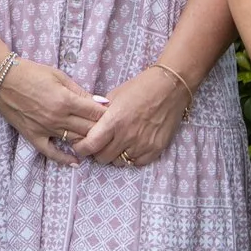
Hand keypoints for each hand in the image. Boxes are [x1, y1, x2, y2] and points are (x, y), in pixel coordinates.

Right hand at [0, 57, 105, 165]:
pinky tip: (75, 161)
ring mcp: (45, 129)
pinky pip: (51, 152)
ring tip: (97, 142)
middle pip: (88, 129)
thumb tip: (101, 103)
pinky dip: (64, 159)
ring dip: (87, 142)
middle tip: (109, 129)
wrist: (2, 78)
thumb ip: (80, 91)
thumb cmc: (31, 73)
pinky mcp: (33, 136)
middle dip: (101, 129)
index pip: (95, 113)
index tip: (114, 115)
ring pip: (74, 141)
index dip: (107, 115)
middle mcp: (58, 118)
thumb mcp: (59, 76)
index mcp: (66, 100)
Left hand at [71, 63, 191, 169]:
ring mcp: (142, 145)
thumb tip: (89, 125)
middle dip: (96, 152)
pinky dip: (131, 157)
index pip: (90, 145)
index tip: (80, 145)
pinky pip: (136, 163)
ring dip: (114, 156)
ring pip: (119, 162)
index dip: (81, 148)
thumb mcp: (114, 96)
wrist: (169, 87)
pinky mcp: (155, 149)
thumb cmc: (140, 87)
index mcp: (114, 121)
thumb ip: (101, 114)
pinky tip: (130, 146)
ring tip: (116, 144)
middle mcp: (127, 136)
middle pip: (102, 158)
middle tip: (98, 144)